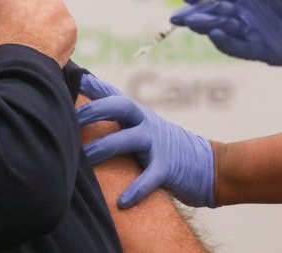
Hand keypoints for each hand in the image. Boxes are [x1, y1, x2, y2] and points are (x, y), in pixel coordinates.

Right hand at [0, 0, 75, 66]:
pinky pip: (63, 31)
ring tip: (35, 46)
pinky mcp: (69, 23)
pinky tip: (47, 52)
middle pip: (32, 1)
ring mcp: (55, 6)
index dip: (5, 13)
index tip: (4, 27)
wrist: (17, 65)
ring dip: (45, 26)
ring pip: (51, 14)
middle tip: (22, 36)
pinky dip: (58, 40)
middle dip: (28, 15)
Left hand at [77, 74, 214, 208]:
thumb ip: (120, 121)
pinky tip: (122, 202)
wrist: (210, 166)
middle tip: (71, 118)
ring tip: (84, 159)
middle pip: (121, 106)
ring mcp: (158, 144)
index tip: (75, 78)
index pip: (115, 94)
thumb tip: (87, 110)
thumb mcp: (145, 128)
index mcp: (139, 115)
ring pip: (129, 139)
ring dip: (105, 147)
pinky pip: (150, 177)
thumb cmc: (167, 148)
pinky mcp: (168, 168)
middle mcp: (147, 124)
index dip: (95, 86)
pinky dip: (136, 189)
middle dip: (96, 110)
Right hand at [171, 0, 281, 72]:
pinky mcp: (258, 51)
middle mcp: (245, 13)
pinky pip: (236, 47)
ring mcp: (250, 32)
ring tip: (192, 22)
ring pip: (220, 29)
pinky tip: (215, 33)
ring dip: (205, 26)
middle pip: (212, 13)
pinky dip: (224, 41)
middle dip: (193, 14)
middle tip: (177, 17)